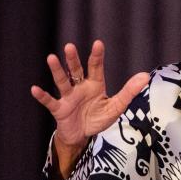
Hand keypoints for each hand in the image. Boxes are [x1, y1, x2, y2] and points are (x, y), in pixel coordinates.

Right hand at [31, 40, 149, 176]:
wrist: (82, 135)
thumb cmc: (97, 118)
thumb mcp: (115, 107)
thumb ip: (129, 92)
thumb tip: (145, 76)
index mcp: (94, 85)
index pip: (95, 67)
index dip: (96, 56)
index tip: (98, 43)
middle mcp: (79, 87)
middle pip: (76, 71)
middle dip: (73, 59)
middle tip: (70, 46)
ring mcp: (68, 97)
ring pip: (62, 82)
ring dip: (57, 71)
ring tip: (51, 58)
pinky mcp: (59, 109)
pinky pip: (50, 101)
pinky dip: (43, 96)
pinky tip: (35, 89)